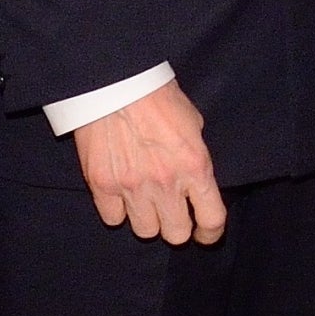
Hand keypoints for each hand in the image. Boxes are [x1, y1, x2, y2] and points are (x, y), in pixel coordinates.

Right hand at [71, 80, 225, 245]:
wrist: (115, 80)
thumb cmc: (158, 95)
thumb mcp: (193, 123)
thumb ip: (195, 158)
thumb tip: (195, 180)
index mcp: (195, 165)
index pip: (212, 220)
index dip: (210, 233)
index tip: (204, 233)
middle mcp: (165, 182)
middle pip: (176, 234)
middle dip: (177, 225)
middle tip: (172, 212)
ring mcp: (132, 187)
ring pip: (145, 231)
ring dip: (147, 218)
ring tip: (144, 199)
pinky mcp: (102, 185)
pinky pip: (113, 218)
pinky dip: (118, 210)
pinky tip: (121, 193)